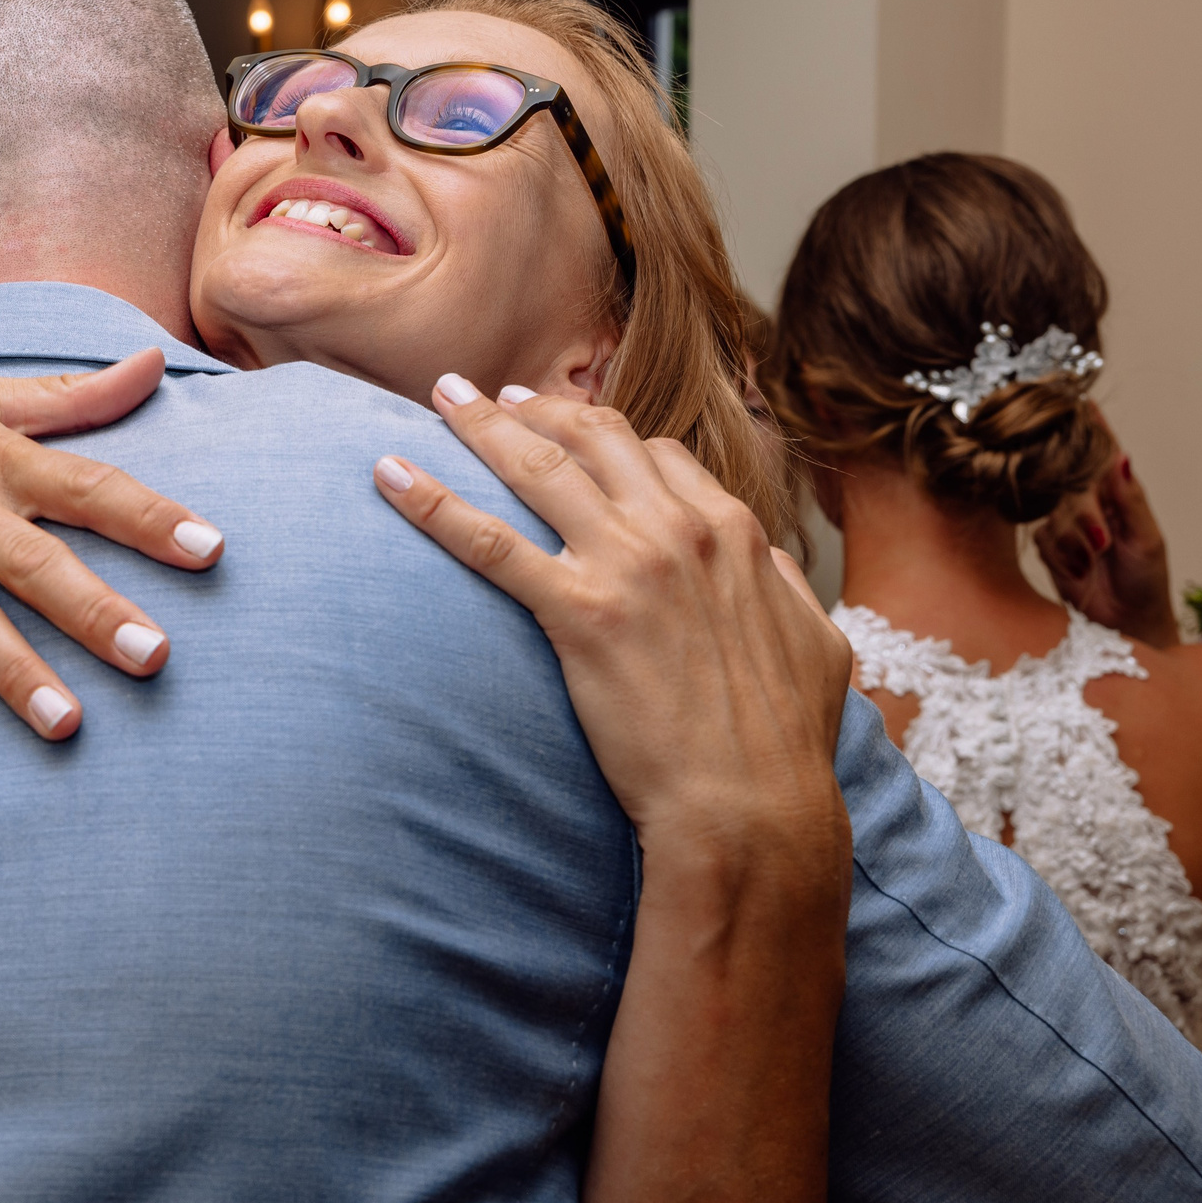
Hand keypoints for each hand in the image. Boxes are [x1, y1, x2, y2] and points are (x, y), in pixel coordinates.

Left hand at [370, 379, 849, 854]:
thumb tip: (763, 556)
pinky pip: (487, 541)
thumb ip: (782, 585)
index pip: (655, 453)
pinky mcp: (577, 612)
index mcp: (732, 530)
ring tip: (439, 399)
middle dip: (534, 407)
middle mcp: (678, 529)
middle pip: (592, 436)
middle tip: (489, 397)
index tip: (564, 426)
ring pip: (536, 467)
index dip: (602, 434)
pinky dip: (431, 501)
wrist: (752, 805)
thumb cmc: (785, 740)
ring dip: (478, 426)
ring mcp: (625, 565)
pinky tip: (388, 476)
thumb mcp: (813, 642)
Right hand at [1034, 425, 1179, 647]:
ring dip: (1077, 540)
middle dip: (1086, 513)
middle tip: (1104, 542)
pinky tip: (1078, 570)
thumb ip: (1128, 498)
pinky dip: (1061, 554)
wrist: (1125, 622)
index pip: (1103, 452)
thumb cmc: (1147, 581)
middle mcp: (1091, 503)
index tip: (1077, 398)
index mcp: (1120, 493)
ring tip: (1097, 563)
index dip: (1090, 426)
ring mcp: (1067, 523)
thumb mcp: (1146, 538)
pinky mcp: (1048, 546)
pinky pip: (1042, 536)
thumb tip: (1122, 457)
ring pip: (1055, 512)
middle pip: (1071, 483)